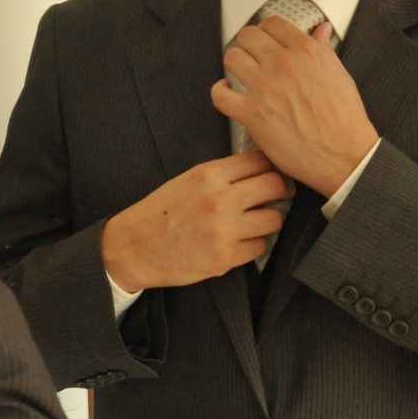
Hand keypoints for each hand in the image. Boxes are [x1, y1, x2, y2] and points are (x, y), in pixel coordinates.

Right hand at [100, 150, 293, 292]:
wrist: (134, 247)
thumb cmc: (161, 213)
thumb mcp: (188, 180)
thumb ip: (223, 174)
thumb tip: (260, 168)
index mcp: (209, 175)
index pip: (260, 160)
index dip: (273, 165)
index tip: (275, 172)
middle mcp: (219, 200)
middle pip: (276, 185)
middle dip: (283, 189)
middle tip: (281, 194)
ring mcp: (224, 231)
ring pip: (274, 219)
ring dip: (269, 220)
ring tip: (255, 221)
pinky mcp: (225, 258)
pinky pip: (259, 247)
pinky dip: (253, 245)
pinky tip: (238, 242)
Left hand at [213, 18, 377, 197]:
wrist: (344, 155)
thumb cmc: (345, 117)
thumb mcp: (339, 73)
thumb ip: (323, 48)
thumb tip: (321, 28)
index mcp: (306, 50)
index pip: (272, 23)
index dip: (267, 32)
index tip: (267, 43)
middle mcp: (283, 64)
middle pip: (248, 35)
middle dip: (249, 45)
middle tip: (253, 58)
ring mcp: (265, 88)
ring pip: (232, 58)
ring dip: (235, 64)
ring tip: (242, 74)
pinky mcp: (252, 114)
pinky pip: (219, 94)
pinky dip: (220, 91)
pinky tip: (229, 92)